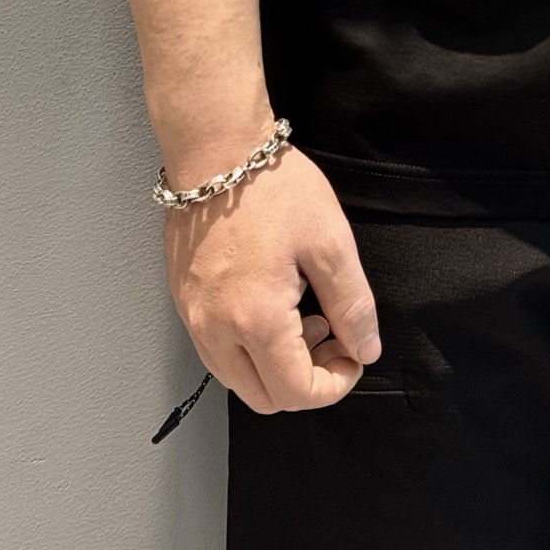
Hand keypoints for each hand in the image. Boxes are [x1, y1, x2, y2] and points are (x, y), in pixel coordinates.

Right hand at [163, 143, 380, 412]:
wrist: (215, 150)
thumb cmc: (275, 189)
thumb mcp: (331, 243)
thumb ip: (352, 305)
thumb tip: (364, 349)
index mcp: (256, 320)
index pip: (296, 393)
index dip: (334, 385)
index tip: (354, 353)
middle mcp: (215, 331)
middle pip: (264, 398)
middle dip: (306, 380)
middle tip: (331, 334)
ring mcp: (194, 319)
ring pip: (238, 379)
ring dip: (277, 366)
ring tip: (305, 314)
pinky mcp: (185, 302)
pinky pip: (218, 351)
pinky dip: (250, 347)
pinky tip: (274, 302)